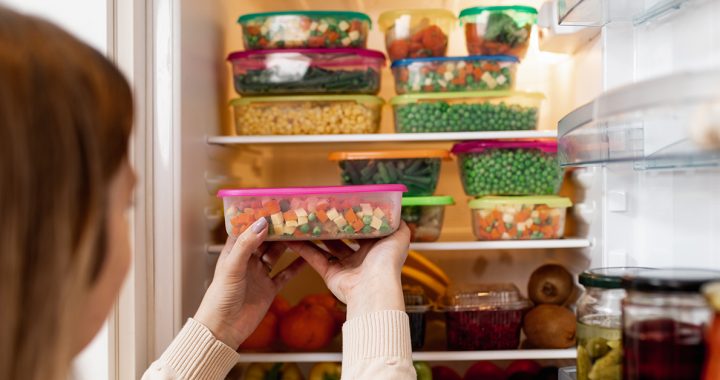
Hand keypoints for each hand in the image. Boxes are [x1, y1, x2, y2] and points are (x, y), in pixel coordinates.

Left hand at [194, 218, 304, 349]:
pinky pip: (285, 274)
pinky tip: (307, 258)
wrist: (224, 329)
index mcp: (234, 252)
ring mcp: (259, 274)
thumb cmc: (220, 297)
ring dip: (288, 245)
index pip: (247, 229)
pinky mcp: (269, 288)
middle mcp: (248, 261)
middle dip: (277, 229)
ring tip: (302, 232)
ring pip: (277, 254)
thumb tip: (262, 223)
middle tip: (293, 216)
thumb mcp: (232, 267)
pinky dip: (296, 266)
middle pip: (265, 240)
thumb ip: (247, 245)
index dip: (258, 217)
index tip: (273, 206)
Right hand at [286, 222, 410, 319]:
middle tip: (319, 211)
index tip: (340, 205)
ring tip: (303, 221)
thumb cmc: (388, 261)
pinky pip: (314, 259)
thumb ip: (399, 224)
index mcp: (374, 247)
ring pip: (326, 247)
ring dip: (314, 235)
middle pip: (342, 238)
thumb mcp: (399, 236)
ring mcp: (344, 266)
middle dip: (332, 225)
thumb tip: (396, 211)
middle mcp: (359, 256)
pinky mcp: (330, 274)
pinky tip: (292, 238)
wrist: (374, 287)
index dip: (352, 218)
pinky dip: (303, 249)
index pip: (362, 230)